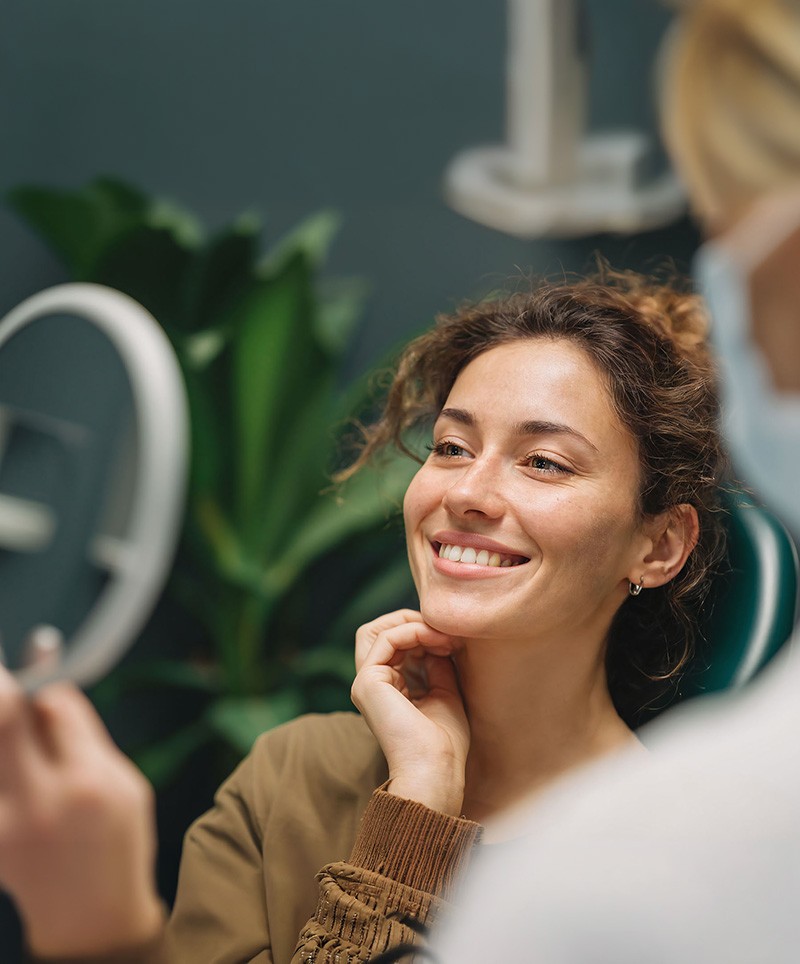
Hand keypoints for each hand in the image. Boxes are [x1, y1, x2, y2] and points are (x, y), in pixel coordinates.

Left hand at [0, 668, 163, 956]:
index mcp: (86, 784)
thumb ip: (83, 737)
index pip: (55, 706)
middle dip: (6, 687)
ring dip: (1, 728)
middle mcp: (38, 802)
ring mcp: (2, 824)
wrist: (88, 918)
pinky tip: (14, 771)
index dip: (50, 688)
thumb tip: (50, 692)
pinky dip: (0, 764)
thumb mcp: (124, 783)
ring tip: (15, 733)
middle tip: (10, 685)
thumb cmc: (115, 844)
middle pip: (2, 715)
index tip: (48, 690)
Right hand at [351, 610, 468, 815]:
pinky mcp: (367, 681)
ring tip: (444, 635)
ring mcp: (365, 682)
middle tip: (446, 630)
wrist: (436, 769)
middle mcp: (372, 684)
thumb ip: (437, 662)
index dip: (423, 633)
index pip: (395, 644)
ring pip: (379, 629)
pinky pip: (386, 638)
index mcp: (387, 690)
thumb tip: (438, 635)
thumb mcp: (445, 691)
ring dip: (416, 624)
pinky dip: (413, 631)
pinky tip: (436, 639)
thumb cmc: (444, 742)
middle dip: (414, 622)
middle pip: (380, 631)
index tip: (455, 640)